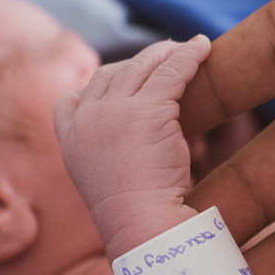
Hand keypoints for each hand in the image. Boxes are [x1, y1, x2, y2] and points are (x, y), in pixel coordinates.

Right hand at [55, 36, 211, 253]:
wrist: (141, 226)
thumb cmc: (133, 215)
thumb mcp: (104, 180)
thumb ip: (106, 153)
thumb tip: (129, 141)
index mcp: (70, 139)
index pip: (72, 98)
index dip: (98, 85)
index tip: (120, 80)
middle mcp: (86, 119)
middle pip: (111, 74)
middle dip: (139, 62)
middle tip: (165, 55)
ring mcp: (114, 111)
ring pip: (142, 68)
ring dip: (166, 54)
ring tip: (188, 48)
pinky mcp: (147, 110)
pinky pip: (171, 72)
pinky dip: (188, 56)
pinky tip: (203, 48)